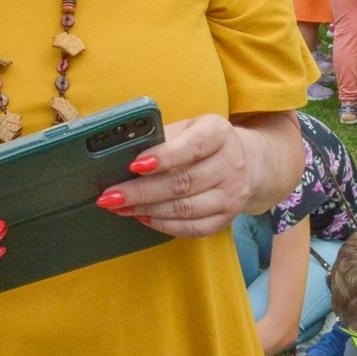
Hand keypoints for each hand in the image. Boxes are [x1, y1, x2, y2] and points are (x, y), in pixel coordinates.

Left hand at [96, 115, 261, 237]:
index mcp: (219, 132)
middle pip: (183, 183)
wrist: (245, 162)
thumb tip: (122, 155)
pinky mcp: (227, 218)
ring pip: (185, 209)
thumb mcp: (188, 128)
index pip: (192, 146)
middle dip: (142, 192)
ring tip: (120, 208)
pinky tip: (143, 217)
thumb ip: (162, 139)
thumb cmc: (203, 143)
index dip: (163, 157)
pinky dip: (164, 225)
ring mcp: (232, 194)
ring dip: (148, 210)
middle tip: (110, 196)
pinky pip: (193, 228)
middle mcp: (231, 163)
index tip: (134, 166)